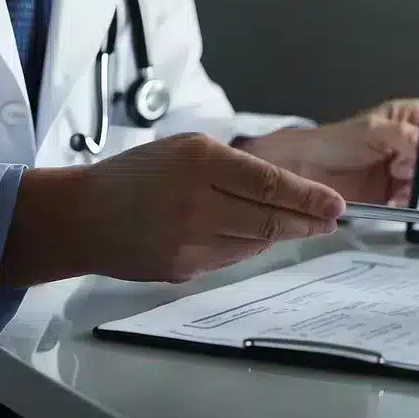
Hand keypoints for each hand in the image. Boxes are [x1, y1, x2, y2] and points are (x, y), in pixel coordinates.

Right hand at [2, 133, 345, 286]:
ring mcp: (190, 240)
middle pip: (271, 219)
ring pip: (256, 242)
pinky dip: (247, 246)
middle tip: (330, 220)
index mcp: (201, 162)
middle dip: (308, 221)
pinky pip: (230, 258)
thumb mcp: (185, 149)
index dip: (310, 197)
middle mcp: (198, 202)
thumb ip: (234, 166)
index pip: (272, 183)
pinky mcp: (184, 269)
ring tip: (299, 225)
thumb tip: (284, 190)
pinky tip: (251, 235)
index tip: (336, 203)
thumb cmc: (134, 175)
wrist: (82, 216)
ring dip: (281, 234)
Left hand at [238, 99, 418, 206]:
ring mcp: (402, 169)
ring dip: (418, 183)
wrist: (306, 170)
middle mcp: (408, 144)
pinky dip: (409, 199)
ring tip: (398, 180)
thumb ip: (402, 136)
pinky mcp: (394, 192)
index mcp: (406, 119)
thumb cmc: (333, 141)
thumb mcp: (371, 131)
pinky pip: (413, 198)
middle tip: (413, 165)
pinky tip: (396, 196)